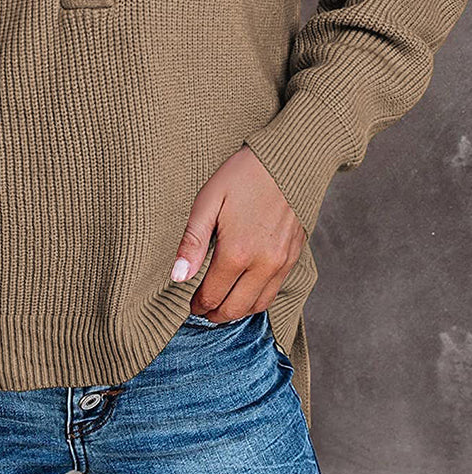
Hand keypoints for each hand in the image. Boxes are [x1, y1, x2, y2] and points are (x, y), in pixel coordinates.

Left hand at [172, 144, 306, 319]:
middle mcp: (262, 264)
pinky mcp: (294, 256)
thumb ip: (192, 242)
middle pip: (235, 308)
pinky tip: (246, 291)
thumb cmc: (243, 175)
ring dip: (238, 311)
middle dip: (216, 314)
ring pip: (258, 305)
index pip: (213, 295)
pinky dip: (258, 299)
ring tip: (222, 306)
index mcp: (237, 252)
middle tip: (203, 311)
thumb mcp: (208, 201)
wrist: (287, 159)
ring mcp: (282, 262)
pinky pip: (276, 290)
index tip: (190, 305)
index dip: (198, 305)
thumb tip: (178, 277)